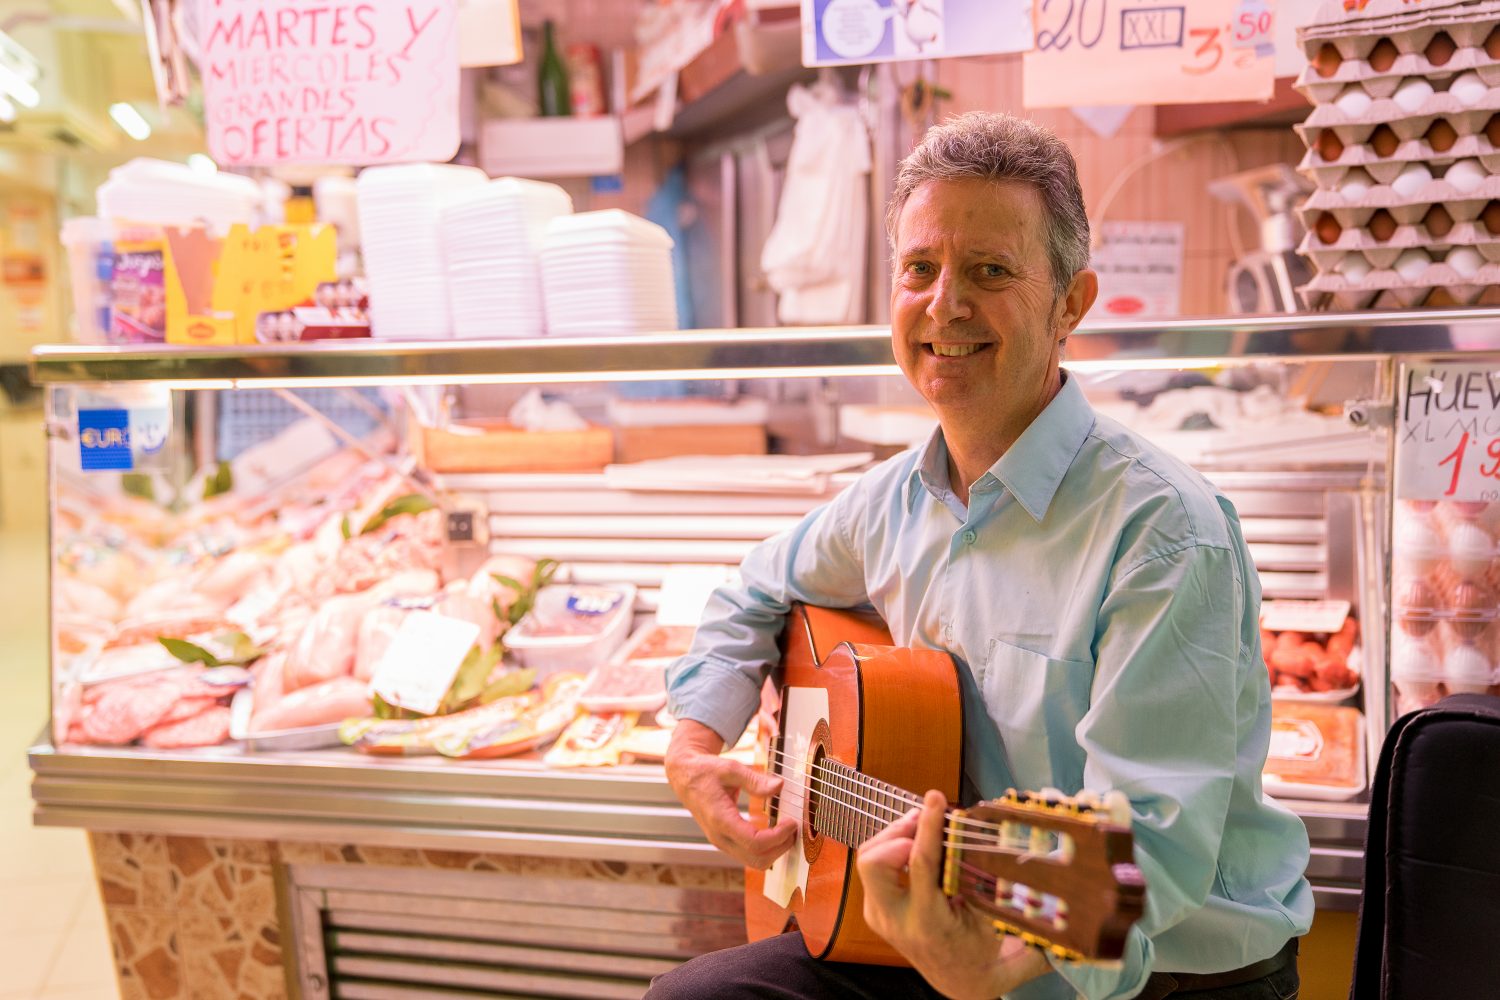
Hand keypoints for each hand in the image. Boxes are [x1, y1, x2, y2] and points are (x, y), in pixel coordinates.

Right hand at [664, 719, 796, 868]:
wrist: (684, 777)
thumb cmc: (705, 771)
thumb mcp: (730, 768)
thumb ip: (755, 780)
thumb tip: (779, 787)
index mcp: (720, 820)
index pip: (755, 842)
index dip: (779, 836)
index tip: (792, 822)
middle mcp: (719, 837)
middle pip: (757, 859)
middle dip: (781, 848)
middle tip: (794, 829)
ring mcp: (721, 842)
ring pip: (754, 862)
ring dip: (774, 851)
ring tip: (787, 831)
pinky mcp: (724, 841)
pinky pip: (748, 855)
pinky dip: (765, 849)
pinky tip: (775, 832)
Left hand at [857, 790, 1048, 998]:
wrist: (960, 984)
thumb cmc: (985, 955)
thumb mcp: (999, 925)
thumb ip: (1005, 889)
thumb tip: (1028, 849)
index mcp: (929, 924)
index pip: (921, 865)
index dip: (929, 827)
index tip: (937, 798)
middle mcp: (896, 920)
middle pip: (874, 861)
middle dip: (898, 831)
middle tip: (927, 818)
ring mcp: (880, 915)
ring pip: (868, 858)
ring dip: (894, 836)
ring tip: (924, 827)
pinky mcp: (875, 908)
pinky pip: (874, 867)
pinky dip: (893, 848)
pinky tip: (917, 844)